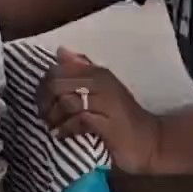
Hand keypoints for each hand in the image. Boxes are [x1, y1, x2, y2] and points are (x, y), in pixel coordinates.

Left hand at [39, 49, 161, 175]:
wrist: (150, 141)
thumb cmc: (122, 117)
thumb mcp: (102, 90)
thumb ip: (81, 71)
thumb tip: (60, 51)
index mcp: (98, 73)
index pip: (58, 69)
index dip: (43, 85)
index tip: (42, 101)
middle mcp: (102, 83)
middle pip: (58, 84)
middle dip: (45, 102)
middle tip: (44, 116)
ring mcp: (106, 103)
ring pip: (66, 102)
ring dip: (54, 117)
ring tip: (52, 127)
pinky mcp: (108, 124)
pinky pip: (78, 120)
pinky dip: (66, 129)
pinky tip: (62, 136)